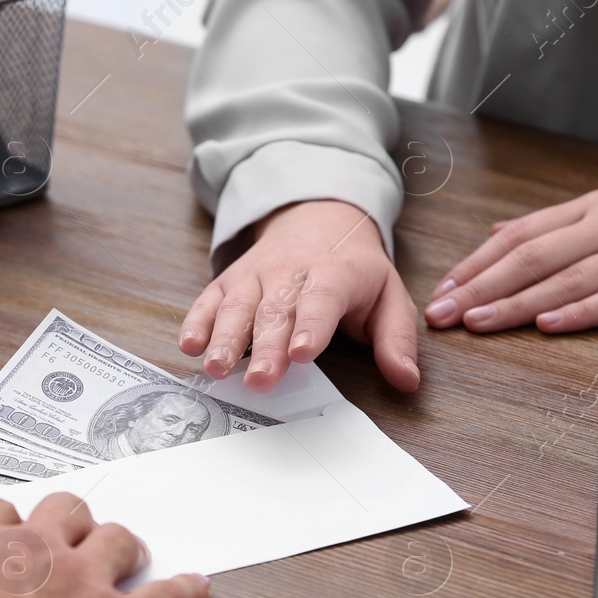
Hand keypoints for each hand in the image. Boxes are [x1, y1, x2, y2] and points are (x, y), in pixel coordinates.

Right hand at [0, 494, 210, 597]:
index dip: (5, 527)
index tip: (7, 541)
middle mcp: (34, 549)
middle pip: (65, 510)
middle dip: (70, 520)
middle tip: (73, 538)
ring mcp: (82, 582)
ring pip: (118, 541)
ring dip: (123, 547)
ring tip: (130, 557)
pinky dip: (184, 593)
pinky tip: (197, 589)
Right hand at [179, 199, 420, 392]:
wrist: (317, 216)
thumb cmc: (354, 269)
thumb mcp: (388, 295)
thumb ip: (396, 339)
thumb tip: (407, 381)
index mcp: (334, 274)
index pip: (322, 300)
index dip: (311, 326)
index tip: (302, 354)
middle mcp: (290, 271)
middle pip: (276, 310)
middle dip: (266, 347)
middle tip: (260, 381)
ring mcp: (256, 274)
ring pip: (238, 305)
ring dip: (225, 337)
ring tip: (216, 366)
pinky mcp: (230, 280)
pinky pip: (210, 299)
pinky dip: (197, 321)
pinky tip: (190, 344)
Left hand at [424, 154, 597, 333]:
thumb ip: (564, 223)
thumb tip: (503, 233)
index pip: (522, 234)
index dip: (477, 263)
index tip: (443, 288)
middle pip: (533, 256)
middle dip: (481, 287)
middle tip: (442, 313)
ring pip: (567, 277)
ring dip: (517, 303)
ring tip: (478, 323)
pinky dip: (583, 310)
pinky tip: (551, 323)